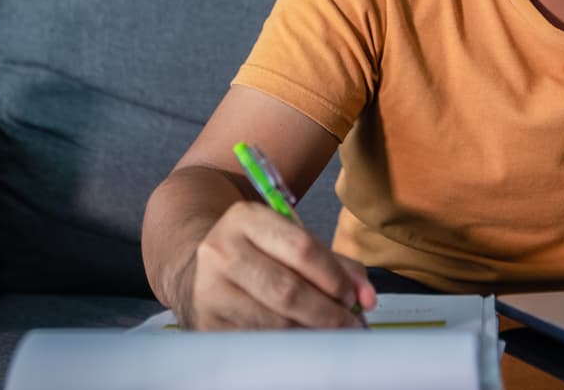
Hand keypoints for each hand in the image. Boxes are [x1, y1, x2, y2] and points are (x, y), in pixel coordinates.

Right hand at [180, 200, 376, 329]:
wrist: (197, 269)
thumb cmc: (257, 254)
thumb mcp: (288, 241)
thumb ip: (334, 263)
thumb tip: (366, 296)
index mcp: (246, 218)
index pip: (302, 248)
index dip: (335, 277)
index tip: (355, 297)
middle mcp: (221, 250)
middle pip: (287, 289)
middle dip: (328, 313)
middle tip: (351, 325)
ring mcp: (209, 289)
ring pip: (274, 321)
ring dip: (311, 333)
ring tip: (331, 335)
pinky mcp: (206, 324)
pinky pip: (258, 341)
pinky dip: (288, 346)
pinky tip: (303, 342)